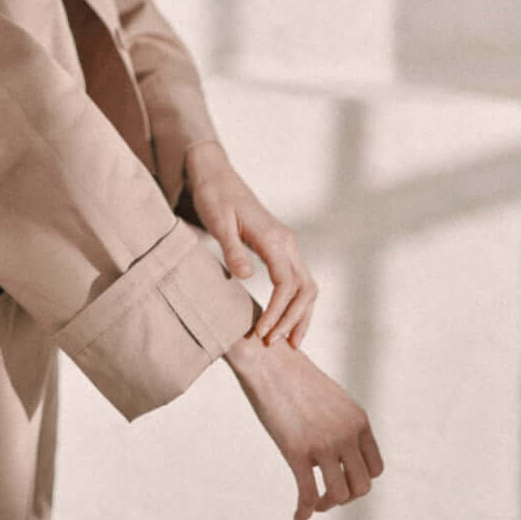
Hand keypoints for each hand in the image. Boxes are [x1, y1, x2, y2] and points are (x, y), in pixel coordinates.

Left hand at [180, 139, 316, 347]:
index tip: (261, 333)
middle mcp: (287, 242)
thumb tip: (246, 277)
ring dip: (299, 316)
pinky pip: (297, 280)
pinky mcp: (280, 247)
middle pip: (304, 289)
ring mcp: (286, 244)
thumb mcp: (217, 221)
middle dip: (292, 320)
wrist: (215, 175)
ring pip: (307, 286)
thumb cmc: (213, 196)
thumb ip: (232, 249)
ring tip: (287, 343)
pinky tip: (286, 322)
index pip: (286, 284)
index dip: (277, 313)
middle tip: (272, 344)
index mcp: (274, 238)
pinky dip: (296, 304)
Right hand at [225, 329, 383, 519]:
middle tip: (327, 494)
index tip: (342, 480)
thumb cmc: (293, 376)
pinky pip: (308, 495)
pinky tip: (298, 517)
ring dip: (327, 505)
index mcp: (358, 420)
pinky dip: (305, 511)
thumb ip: (340, 423)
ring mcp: (323, 443)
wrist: (268, 360)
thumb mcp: (330, 398)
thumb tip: (338, 452)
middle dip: (345, 496)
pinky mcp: (297, 450)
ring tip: (315, 503)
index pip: (375, 468)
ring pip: (339, 495)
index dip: (360, 480)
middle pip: (362, 486)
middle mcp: (346, 433)